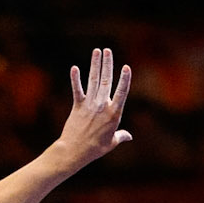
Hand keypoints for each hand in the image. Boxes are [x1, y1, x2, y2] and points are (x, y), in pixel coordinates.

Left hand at [56, 47, 131, 170]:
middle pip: (106, 80)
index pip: (121, 92)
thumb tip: (129, 136)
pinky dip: (75, 79)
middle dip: (108, 64)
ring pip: (93, 81)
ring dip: (95, 65)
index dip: (125, 79)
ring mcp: (89, 105)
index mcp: (114, 114)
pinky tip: (74, 68)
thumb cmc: (94, 149)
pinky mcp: (77, 107)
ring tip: (97, 51)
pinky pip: (77, 90)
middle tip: (108, 50)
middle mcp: (102, 106)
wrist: (74, 152)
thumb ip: (121, 136)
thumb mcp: (111, 143)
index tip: (127, 67)